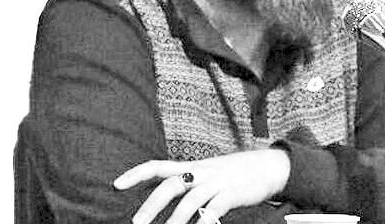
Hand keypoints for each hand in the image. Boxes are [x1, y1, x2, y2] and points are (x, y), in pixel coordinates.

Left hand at [114, 149, 289, 223]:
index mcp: (191, 167)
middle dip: (150, 206)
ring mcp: (216, 182)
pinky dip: (205, 222)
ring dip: (175, 220)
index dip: (136, 174)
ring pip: (190, 200)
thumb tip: (160, 194)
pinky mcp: (232, 193)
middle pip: (170, 185)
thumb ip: (186, 181)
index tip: (116, 185)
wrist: (268, 165)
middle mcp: (200, 172)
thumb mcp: (206, 173)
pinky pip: (215, 209)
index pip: (158, 166)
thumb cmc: (233, 174)